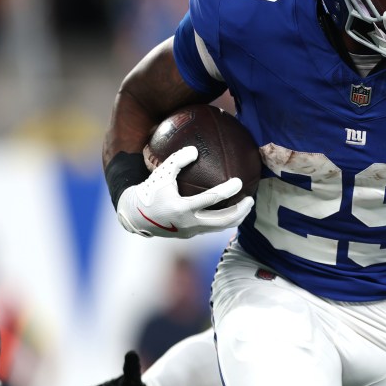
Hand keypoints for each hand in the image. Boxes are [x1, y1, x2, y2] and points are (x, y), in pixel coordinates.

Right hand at [116, 146, 253, 237]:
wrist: (135, 216)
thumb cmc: (149, 191)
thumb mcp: (161, 174)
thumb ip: (177, 160)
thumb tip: (195, 150)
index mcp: (182, 208)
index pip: (212, 199)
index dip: (228, 190)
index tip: (239, 181)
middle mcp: (189, 223)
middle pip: (223, 220)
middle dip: (240, 211)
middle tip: (250, 199)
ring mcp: (191, 231)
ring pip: (220, 228)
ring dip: (236, 218)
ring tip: (246, 207)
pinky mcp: (191, 235)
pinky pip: (212, 228)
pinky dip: (224, 220)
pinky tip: (231, 210)